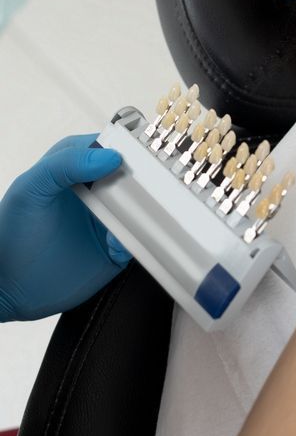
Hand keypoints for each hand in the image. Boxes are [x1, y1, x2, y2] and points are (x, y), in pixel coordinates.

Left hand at [0, 134, 130, 321]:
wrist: (9, 288)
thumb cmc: (10, 235)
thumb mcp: (31, 189)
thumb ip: (64, 165)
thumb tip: (109, 157)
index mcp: (75, 166)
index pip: (111, 147)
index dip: (126, 150)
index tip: (134, 160)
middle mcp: (96, 190)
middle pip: (134, 177)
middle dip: (143, 182)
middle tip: (140, 189)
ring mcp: (108, 218)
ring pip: (142, 208)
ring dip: (141, 214)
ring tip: (123, 221)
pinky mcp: (117, 247)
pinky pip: (139, 240)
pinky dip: (135, 241)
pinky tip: (116, 244)